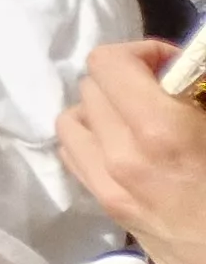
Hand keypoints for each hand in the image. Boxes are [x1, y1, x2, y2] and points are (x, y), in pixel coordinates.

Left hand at [67, 40, 205, 263]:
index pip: (107, 62)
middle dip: (127, 79)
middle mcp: (120, 156)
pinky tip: (132, 148)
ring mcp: (108, 186)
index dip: (143, 53)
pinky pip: (76, 157)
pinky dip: (93, 140)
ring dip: (103, 109)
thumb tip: (194, 68)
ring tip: (145, 118)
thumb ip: (203, 93)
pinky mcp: (109, 210)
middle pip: (89, 88)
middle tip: (169, 91)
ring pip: (71, 122)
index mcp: (159, 131)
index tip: (177, 68)